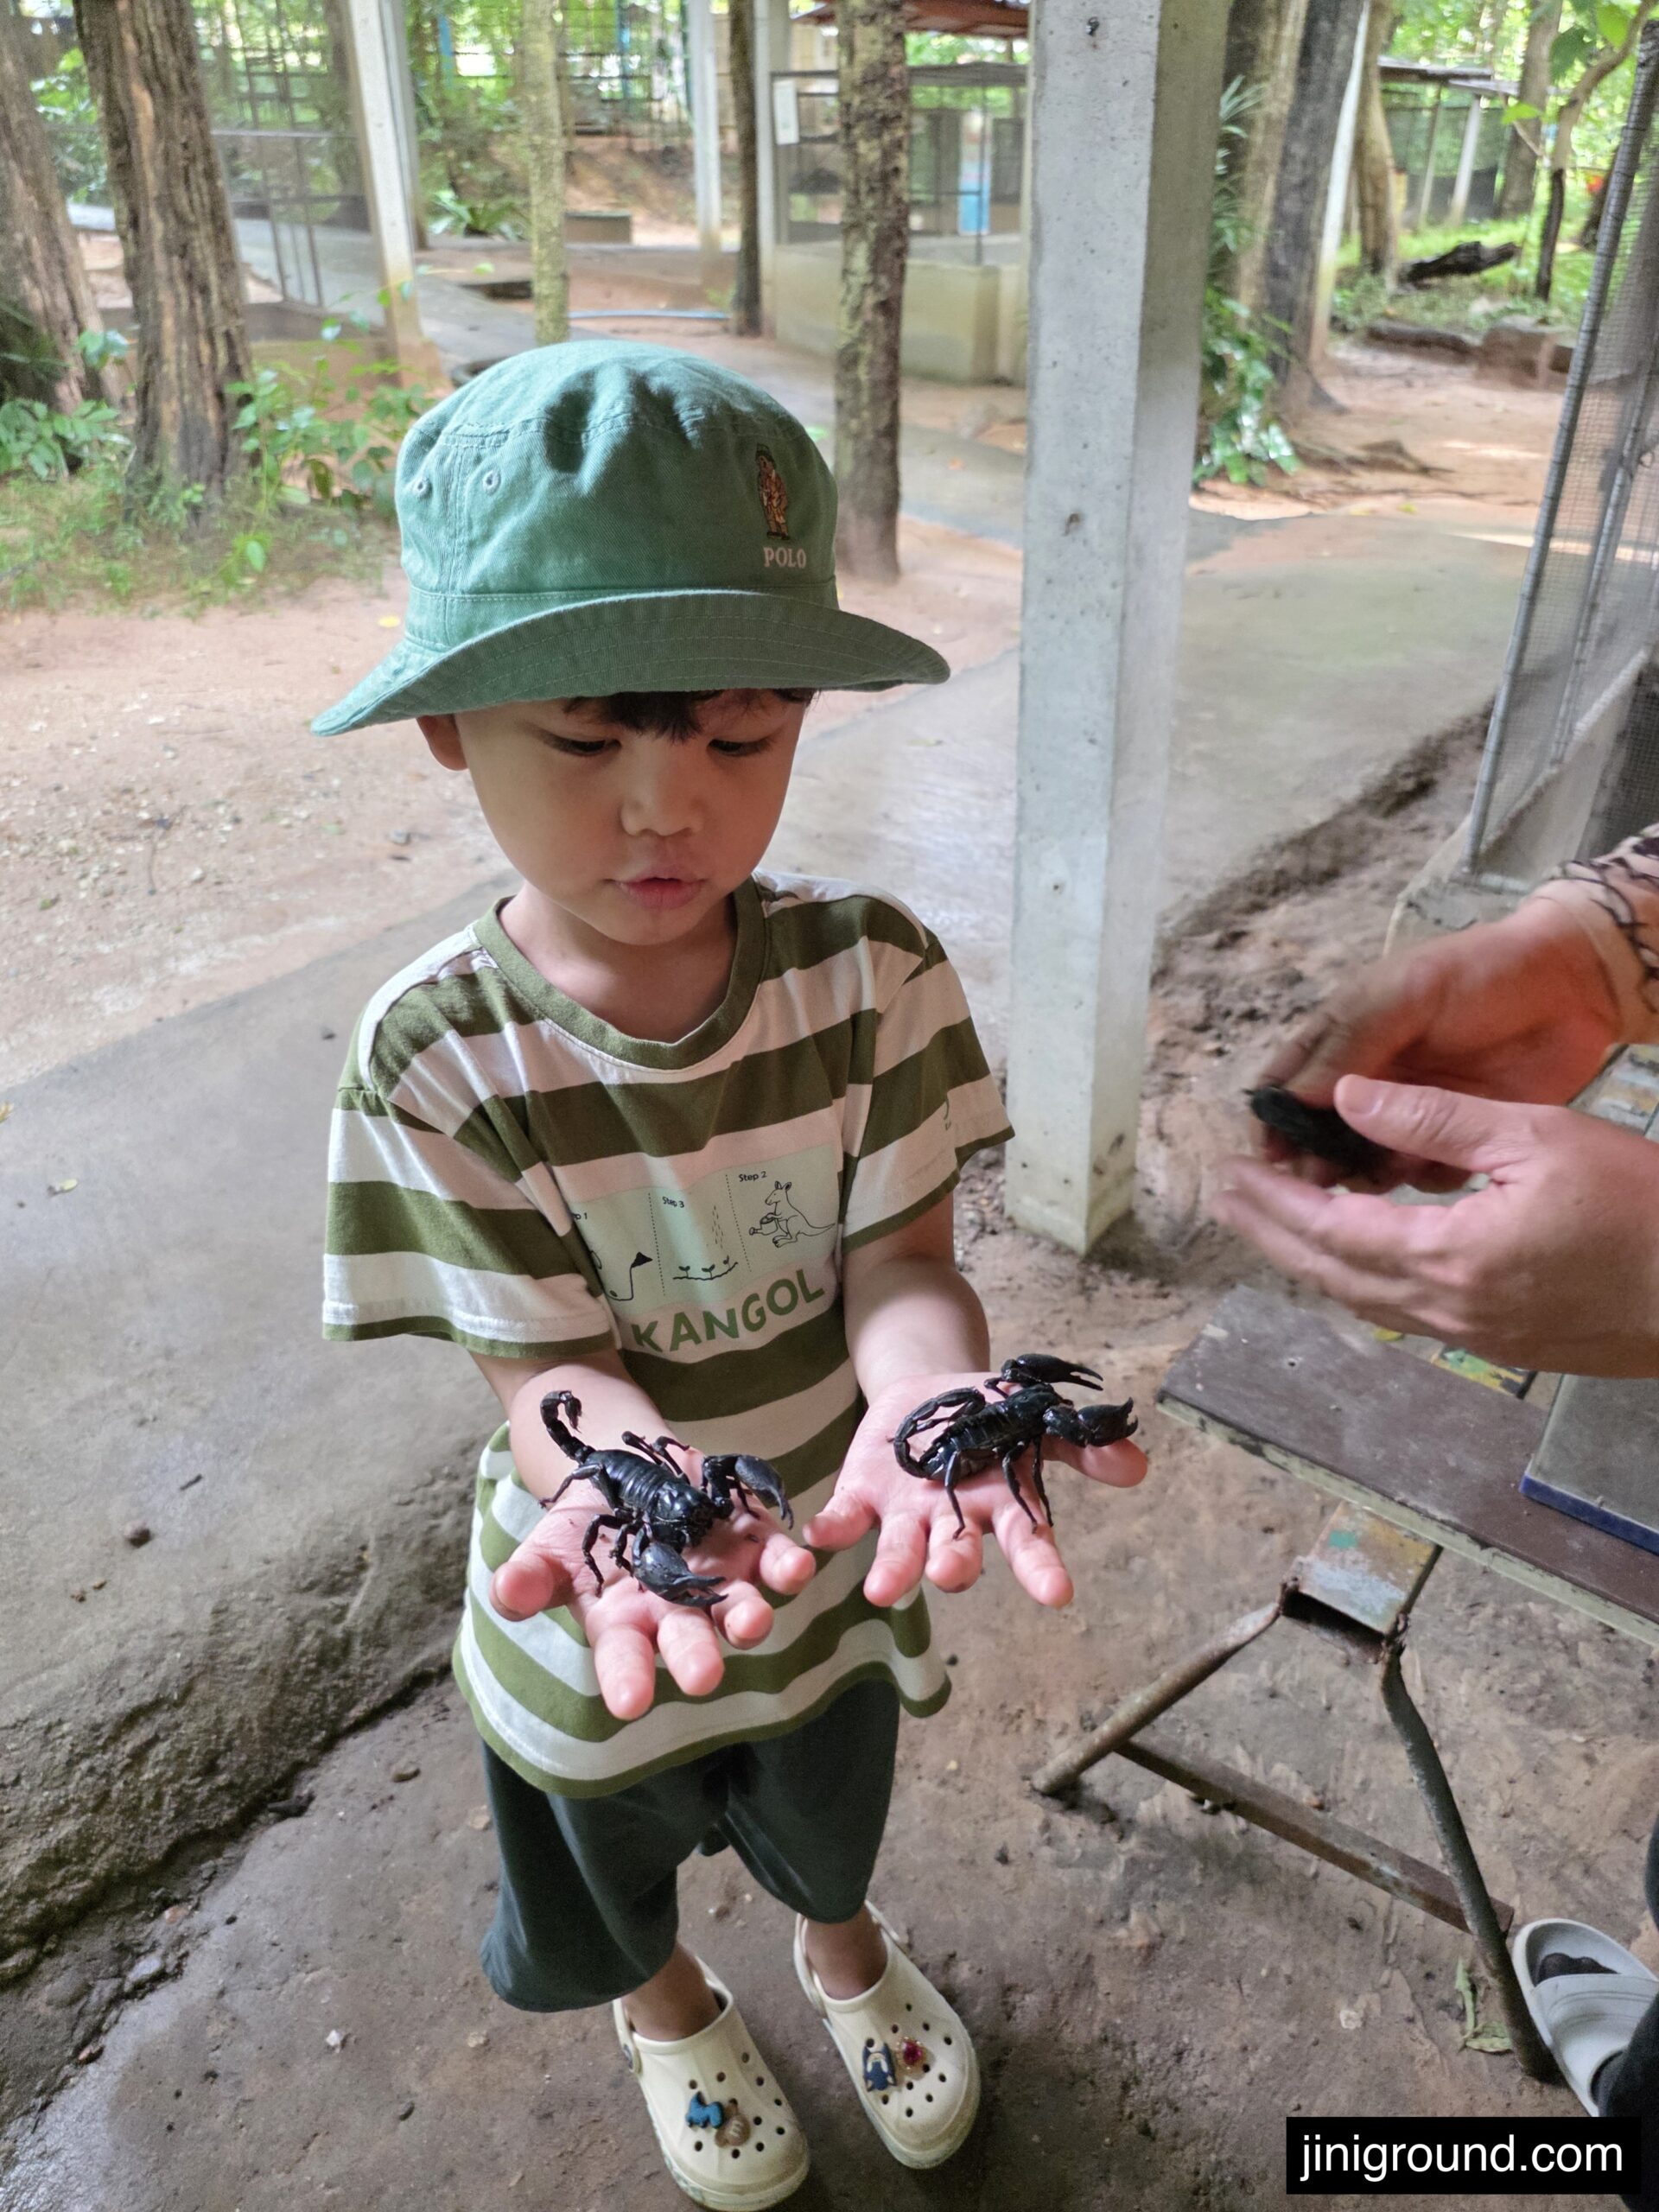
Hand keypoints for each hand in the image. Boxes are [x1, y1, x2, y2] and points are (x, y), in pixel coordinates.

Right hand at [489, 1457, 815, 1720]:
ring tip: (754, 1619)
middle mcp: (678, 1612)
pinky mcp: (753, 1542)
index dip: (627, 1679)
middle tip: (706, 1677)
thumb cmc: (584, 1527)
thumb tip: (506, 1593)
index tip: (629, 1704)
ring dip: (748, 1613)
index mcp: (625, 1624)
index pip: (624, 1659)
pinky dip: (786, 1563)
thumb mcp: (550, 1547)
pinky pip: (774, 1557)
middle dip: (697, 1656)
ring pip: (739, 1607)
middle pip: (689, 1640)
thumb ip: (532, 1575)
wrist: (629, 1473)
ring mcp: (721, 1579)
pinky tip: (797, 1564)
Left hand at [802, 1370, 1148, 1608]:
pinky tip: (819, 1537)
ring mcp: (906, 1515)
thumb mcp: (1036, 1418)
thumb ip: (1080, 1444)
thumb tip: (1137, 1466)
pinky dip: (833, 1529)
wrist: (929, 1388)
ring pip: (901, 1550)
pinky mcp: (862, 1497)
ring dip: (894, 1570)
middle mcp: (953, 1522)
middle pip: (957, 1553)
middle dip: (955, 1567)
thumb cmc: (991, 1414)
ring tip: (881, 1590)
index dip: (1041, 1568)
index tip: (1058, 1593)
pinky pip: (845, 1520)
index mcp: (1002, 1505)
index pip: (1028, 1543)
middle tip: (951, 1576)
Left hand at [1213, 1076, 1658, 1373]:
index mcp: (1448, 1257)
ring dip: (1311, 1258)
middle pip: (1330, 1273)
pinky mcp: (1503, 1344)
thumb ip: (1433, 1116)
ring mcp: (1475, 1337)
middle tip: (1224, 1197)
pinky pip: (1406, 1312)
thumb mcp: (1537, 1135)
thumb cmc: (1642, 1205)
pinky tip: (1359, 1250)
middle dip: (1271, 1233)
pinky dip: (1363, 1277)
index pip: (1328, 1230)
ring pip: (1365, 1299)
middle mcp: (1447, 1309)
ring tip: (1273, 1219)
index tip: (1227, 1172)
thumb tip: (1346, 1094)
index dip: (1270, 1202)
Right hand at [1255, 901, 1622, 1188]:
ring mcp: (1412, 1115)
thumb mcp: (1402, 995)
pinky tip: (1430, 1172)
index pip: (1284, 1087)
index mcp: (1342, 1040)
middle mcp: (1369, 1084)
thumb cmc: (1476, 974)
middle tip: (1321, 1180)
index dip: (1271, 1123)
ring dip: (1362, 1176)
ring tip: (1375, 1176)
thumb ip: (1348, 1043)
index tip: (1268, 1158)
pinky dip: (1419, 1181)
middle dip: (1313, 1161)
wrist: (1572, 985)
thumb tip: (1290, 1101)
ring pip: (1365, 1162)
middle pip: (1319, 1136)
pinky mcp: (1456, 1140)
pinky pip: (1422, 1176)